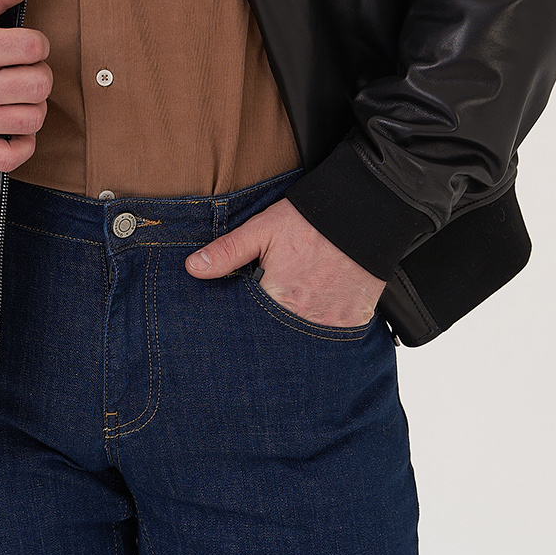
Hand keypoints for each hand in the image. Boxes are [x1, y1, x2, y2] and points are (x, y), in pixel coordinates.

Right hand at [0, 0, 51, 170]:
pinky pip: (12, 156)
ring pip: (33, 119)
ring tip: (18, 95)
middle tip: (23, 70)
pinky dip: (24, 144)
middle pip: (39, 84)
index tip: (25, 45)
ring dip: (34, 105)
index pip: (34, 46)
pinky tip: (14, 126)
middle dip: (39, 73)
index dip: (38, 43)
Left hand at [185, 194, 384, 326]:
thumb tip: (193, 269)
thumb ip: (227, 252)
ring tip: (294, 313)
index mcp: (277, 296)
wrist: (363, 214)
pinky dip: (323, 331)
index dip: (243, 322)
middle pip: (276, 336)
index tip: (240, 320)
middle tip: (269, 314)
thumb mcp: (262, 229)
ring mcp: (331, 324)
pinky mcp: (353, 322)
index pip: (248, 324)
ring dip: (294, 332)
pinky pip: (333, 338)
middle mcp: (304, 316)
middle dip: (268, 332)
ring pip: (304, 340)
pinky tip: (317, 315)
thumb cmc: (308, 220)